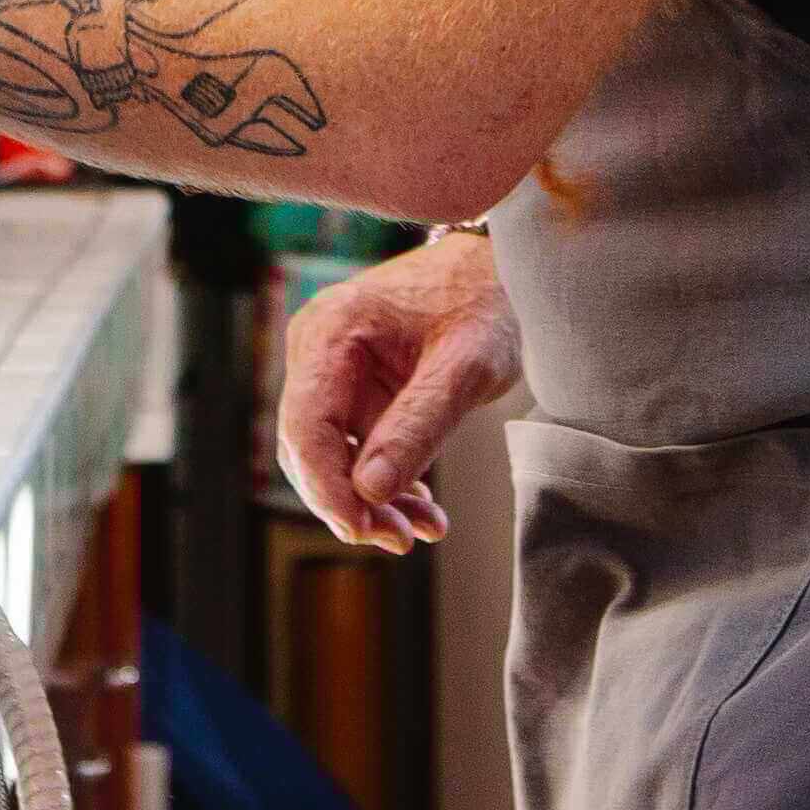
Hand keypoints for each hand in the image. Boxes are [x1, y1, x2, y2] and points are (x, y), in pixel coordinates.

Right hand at [276, 227, 520, 554]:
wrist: (503, 270)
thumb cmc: (486, 300)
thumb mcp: (465, 366)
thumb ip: (419, 426)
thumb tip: (371, 493)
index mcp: (331, 332)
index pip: (305, 427)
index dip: (327, 488)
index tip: (363, 529)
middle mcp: (318, 350)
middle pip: (312, 449)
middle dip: (353, 503)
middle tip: (403, 540)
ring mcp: (333, 370)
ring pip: (334, 457)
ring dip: (373, 501)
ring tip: (423, 530)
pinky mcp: (355, 388)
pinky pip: (358, 447)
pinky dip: (387, 482)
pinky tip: (422, 510)